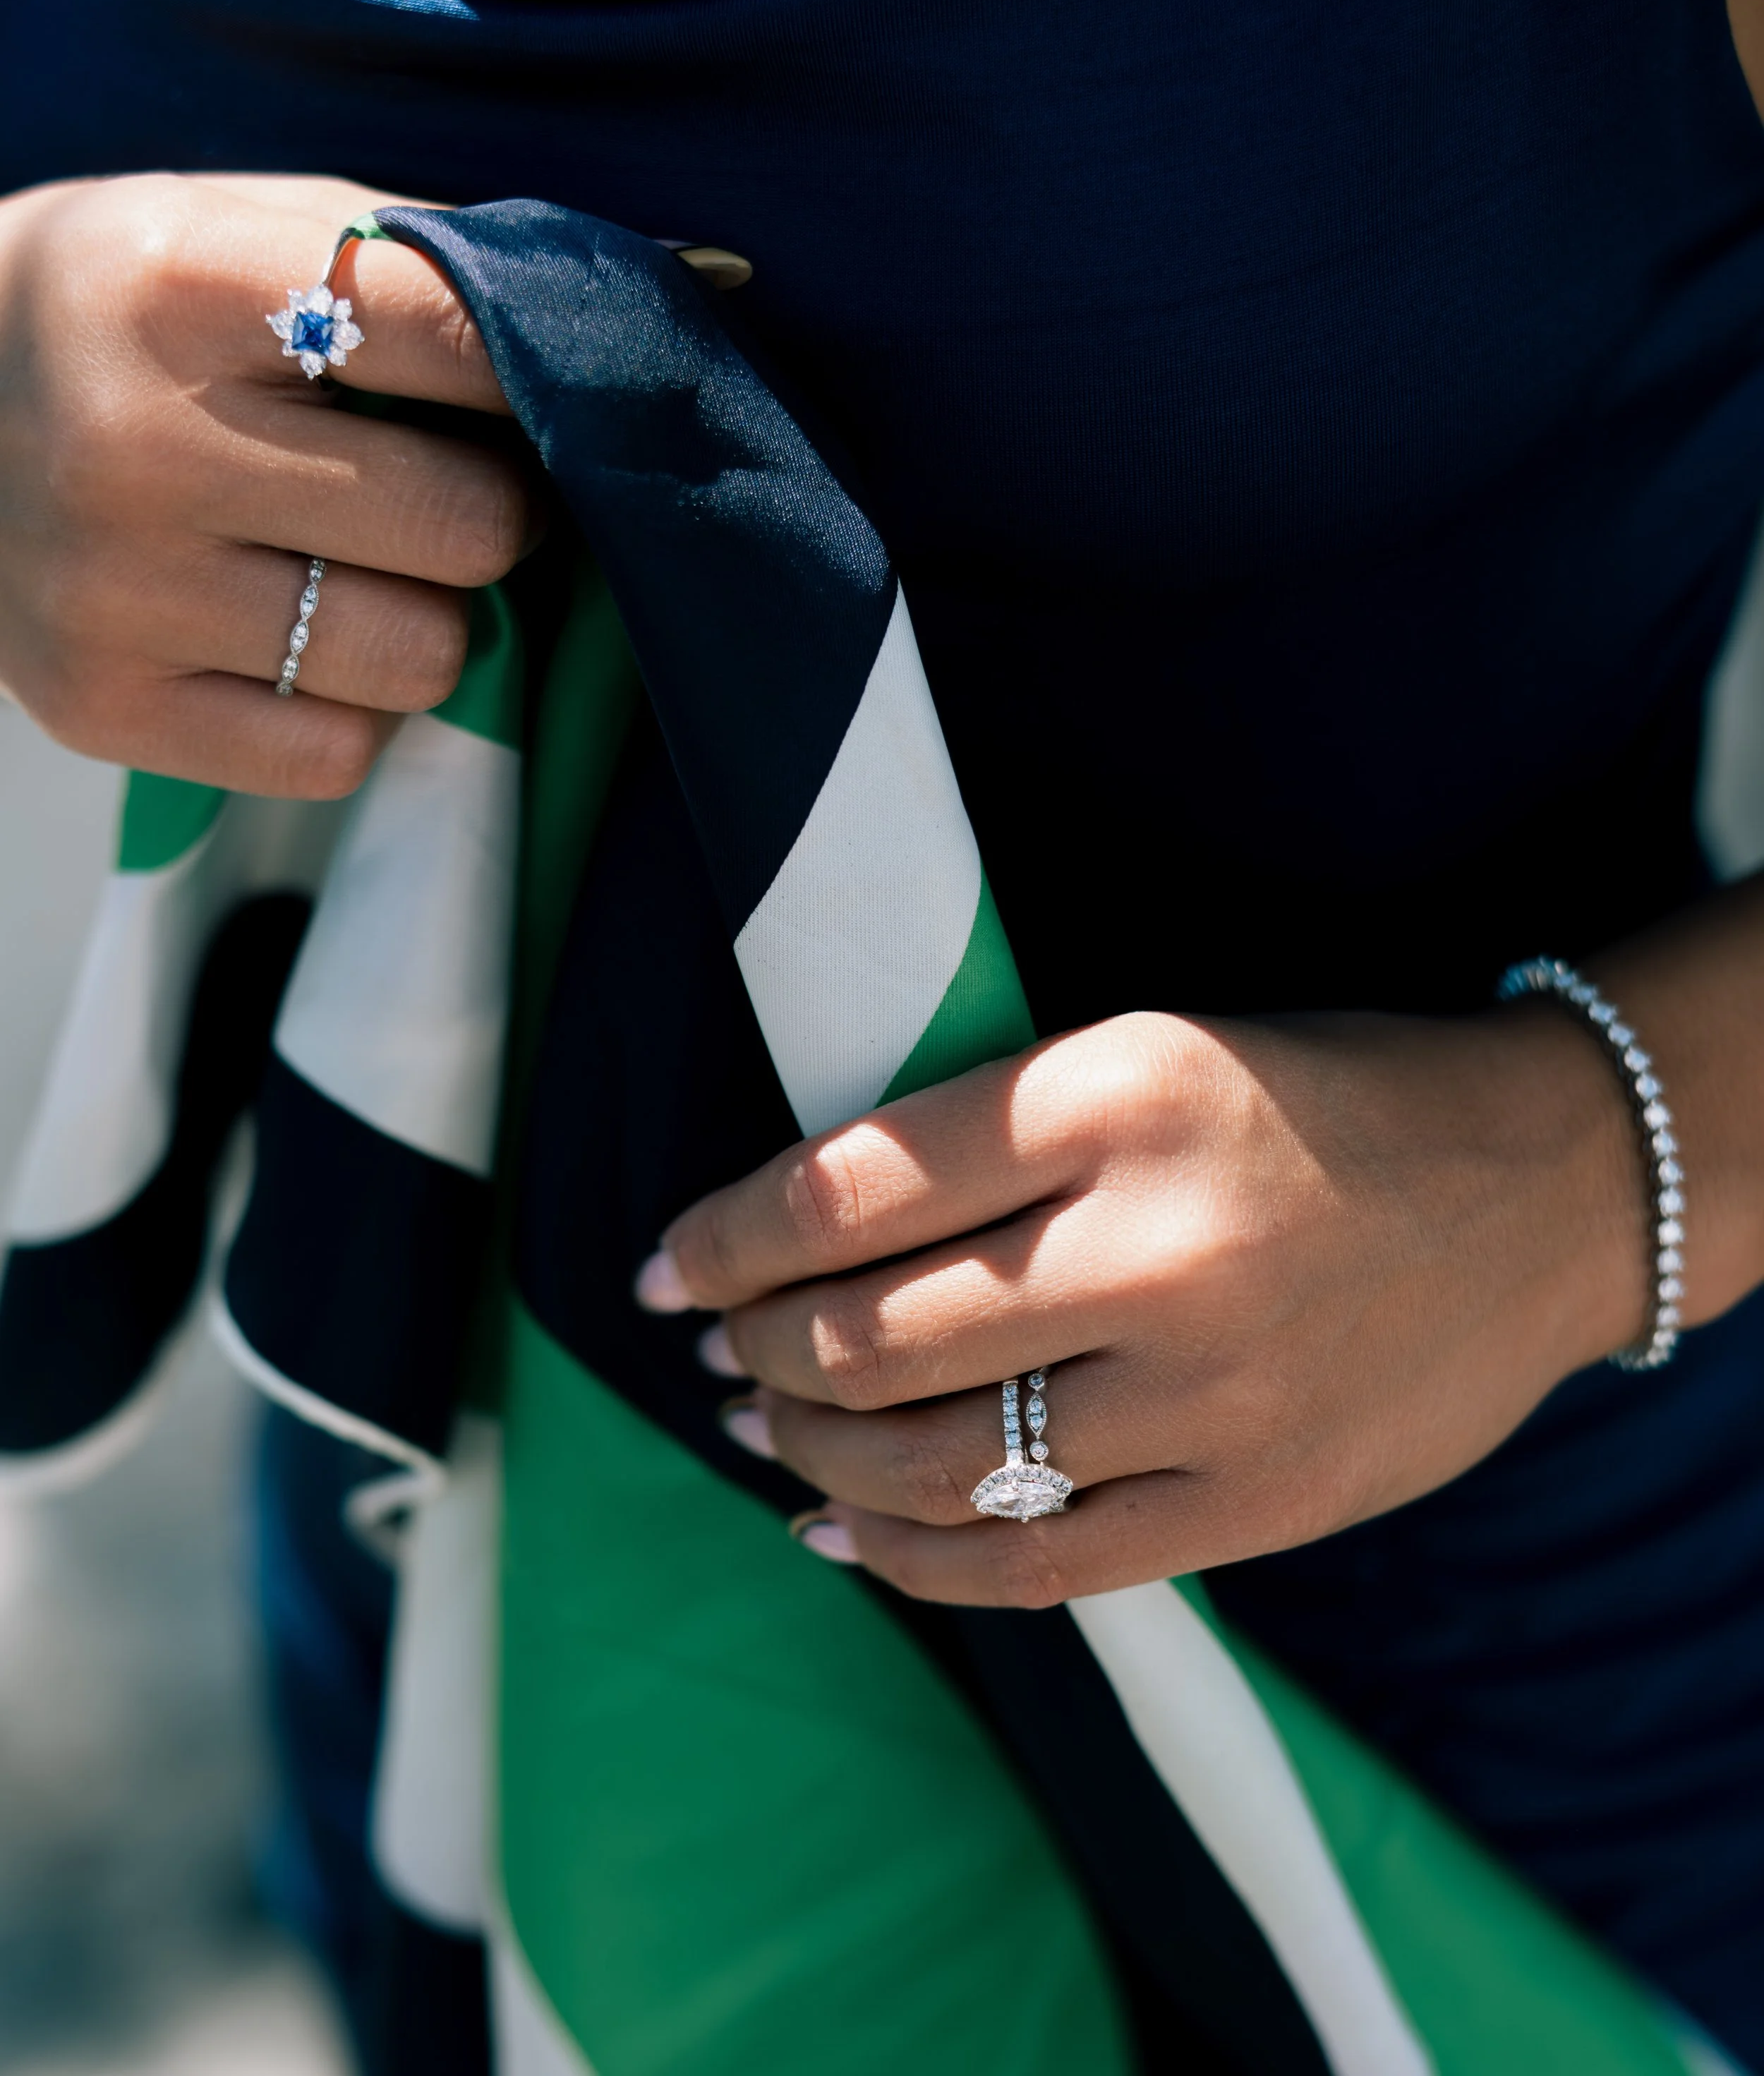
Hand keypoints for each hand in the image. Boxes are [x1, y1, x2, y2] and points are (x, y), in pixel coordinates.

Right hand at [0, 171, 525, 794]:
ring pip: (420, 656)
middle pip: (469, 526)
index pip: (458, 336)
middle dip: (495, 513)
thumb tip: (670, 290)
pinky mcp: (102, 706)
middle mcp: (139, 442)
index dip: (537, 372)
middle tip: (456, 494)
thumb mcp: (247, 229)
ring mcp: (115, 590)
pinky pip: (337, 756)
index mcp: (182, 284)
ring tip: (369, 569)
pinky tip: (298, 641)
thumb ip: (432, 261)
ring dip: (427, 619)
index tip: (531, 387)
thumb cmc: (135, 309)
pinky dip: (349, 711)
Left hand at [640, 1004, 1651, 1605]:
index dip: (723, 1238)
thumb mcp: (1145, 1052)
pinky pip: (1040, 1564)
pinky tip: (838, 1535)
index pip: (848, 1187)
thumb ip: (989, 1137)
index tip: (662, 1269)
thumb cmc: (1315, 1098)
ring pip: (938, 1462)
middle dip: (757, 1352)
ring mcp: (1213, 1391)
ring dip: (810, 1456)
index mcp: (1115, 1094)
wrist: (1536, 1186)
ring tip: (758, 1432)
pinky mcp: (1258, 1501)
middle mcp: (1156, 1244)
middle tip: (717, 1351)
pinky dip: (911, 1561)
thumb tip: (798, 1231)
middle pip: (873, 1337)